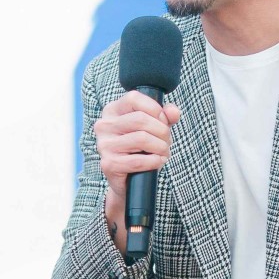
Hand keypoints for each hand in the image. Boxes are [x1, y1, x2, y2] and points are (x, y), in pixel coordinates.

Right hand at [96, 91, 182, 250]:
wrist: (129, 180)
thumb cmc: (141, 149)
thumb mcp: (154, 128)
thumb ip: (165, 116)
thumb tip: (173, 112)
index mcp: (112, 111)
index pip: (133, 98)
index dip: (155, 108)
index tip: (164, 121)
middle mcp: (104, 126)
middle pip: (140, 119)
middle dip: (162, 131)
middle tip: (167, 141)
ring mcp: (104, 145)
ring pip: (141, 139)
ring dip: (160, 147)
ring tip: (163, 152)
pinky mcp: (108, 164)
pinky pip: (138, 160)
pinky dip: (154, 161)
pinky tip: (158, 161)